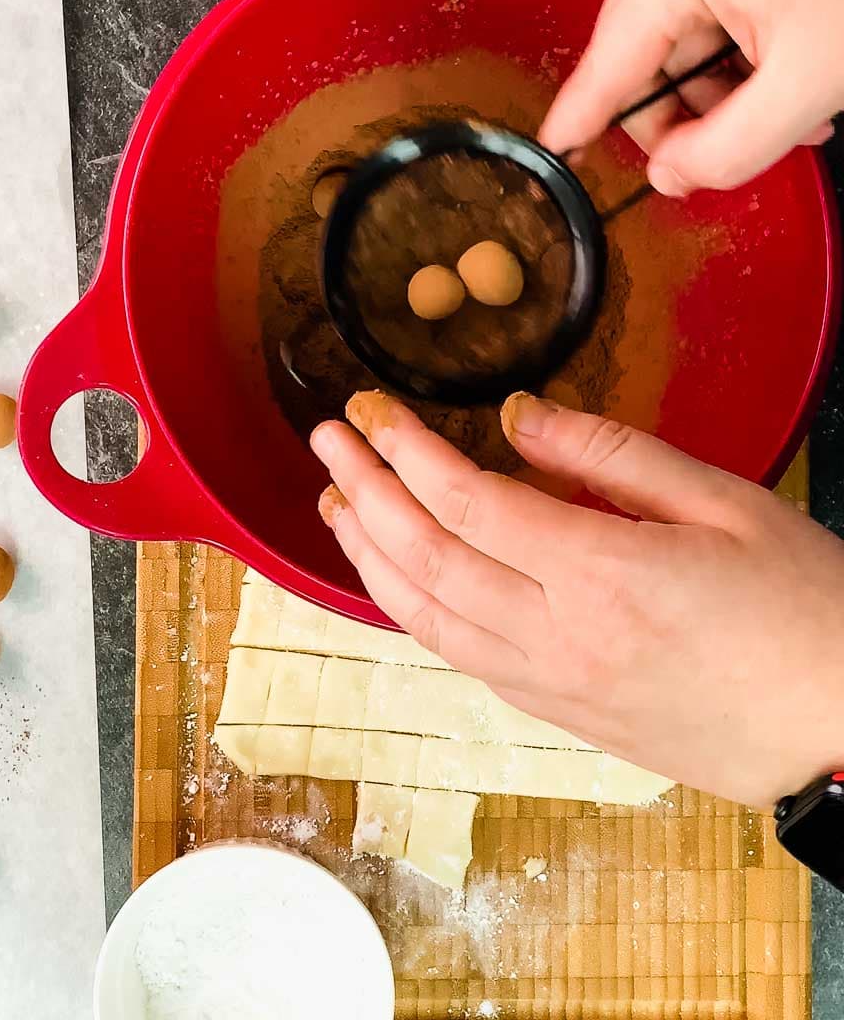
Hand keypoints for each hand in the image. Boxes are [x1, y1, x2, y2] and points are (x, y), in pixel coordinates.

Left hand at [311, 391, 842, 810]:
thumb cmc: (805, 609)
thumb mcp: (724, 502)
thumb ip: (609, 454)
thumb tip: (517, 417)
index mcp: (603, 573)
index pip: (466, 499)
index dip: (404, 450)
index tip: (369, 412)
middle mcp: (559, 635)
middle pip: (426, 556)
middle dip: (364, 491)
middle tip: (328, 442)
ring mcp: (550, 683)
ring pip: (425, 615)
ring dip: (369, 555)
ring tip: (337, 502)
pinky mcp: (556, 712)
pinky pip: (458, 654)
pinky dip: (410, 608)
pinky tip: (394, 574)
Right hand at [538, 0, 843, 196]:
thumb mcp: (807, 83)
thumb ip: (724, 149)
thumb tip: (670, 176)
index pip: (604, 67)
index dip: (579, 122)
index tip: (550, 158)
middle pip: (641, 63)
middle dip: (681, 119)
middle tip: (717, 157)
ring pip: (682, 52)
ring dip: (721, 100)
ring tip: (784, 119)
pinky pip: (716, 28)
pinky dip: (743, 69)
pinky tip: (788, 88)